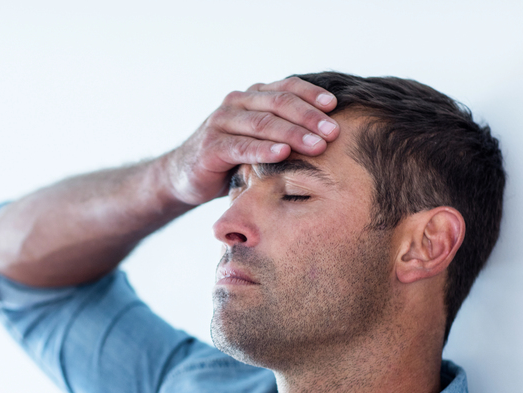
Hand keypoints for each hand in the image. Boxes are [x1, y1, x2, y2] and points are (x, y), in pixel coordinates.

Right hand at [162, 77, 339, 205]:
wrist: (186, 176)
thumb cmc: (232, 159)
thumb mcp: (260, 139)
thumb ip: (283, 130)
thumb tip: (329, 133)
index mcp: (252, 96)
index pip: (287, 88)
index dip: (312, 95)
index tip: (336, 107)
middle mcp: (237, 103)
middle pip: (279, 103)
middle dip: (310, 117)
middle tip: (334, 132)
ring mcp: (221, 122)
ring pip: (264, 123)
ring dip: (293, 134)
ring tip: (318, 145)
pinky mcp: (211, 146)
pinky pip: (242, 146)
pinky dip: (264, 150)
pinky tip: (283, 154)